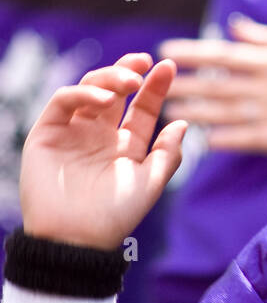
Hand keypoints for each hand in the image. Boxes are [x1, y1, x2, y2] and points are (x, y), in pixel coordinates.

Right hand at [19, 54, 186, 249]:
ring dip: (109, 77)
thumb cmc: (114, 217)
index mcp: (125, 145)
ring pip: (89, 89)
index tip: (168, 67)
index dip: (155, 87)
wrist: (74, 240)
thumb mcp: (149, 184)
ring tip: (129, 82)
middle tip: (144, 62)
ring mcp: (72, 131)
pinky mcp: (47, 133)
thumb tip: (182, 124)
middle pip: (114, 90)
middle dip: (128, 70)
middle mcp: (98, 134)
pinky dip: (83, 92)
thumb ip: (167, 154)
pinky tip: (104, 98)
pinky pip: (63, 101)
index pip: (141, 107)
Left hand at [158, 16, 266, 157]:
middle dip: (183, 85)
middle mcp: (266, 84)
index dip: (191, 52)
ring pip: (223, 112)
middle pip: (215, 85)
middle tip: (154, 85)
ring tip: (169, 112)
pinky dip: (223, 139)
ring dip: (194, 112)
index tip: (165, 50)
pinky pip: (245, 138)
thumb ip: (265, 37)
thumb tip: (233, 26)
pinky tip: (203, 140)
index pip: (221, 54)